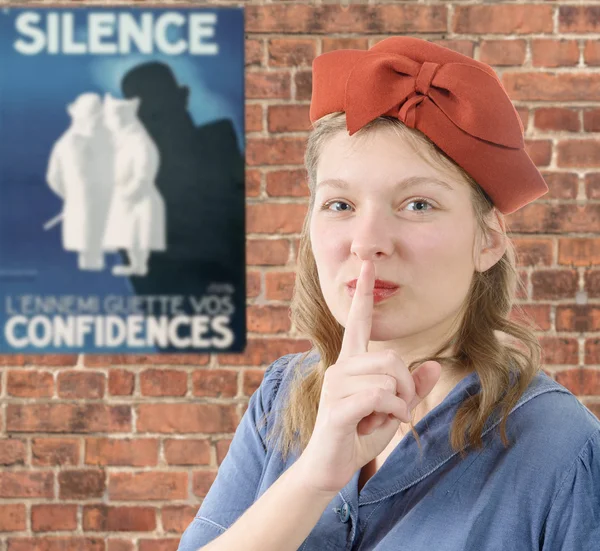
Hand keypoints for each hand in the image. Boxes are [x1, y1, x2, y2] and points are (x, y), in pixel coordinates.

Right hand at [298, 259, 441, 494]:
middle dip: (406, 385)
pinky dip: (393, 413)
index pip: (357, 322)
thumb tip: (433, 363)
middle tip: (401, 408)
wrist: (328, 466)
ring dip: (400, 403)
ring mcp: (335, 386)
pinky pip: (379, 397)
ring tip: (389, 418)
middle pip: (390, 357)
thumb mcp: (392, 409)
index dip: (363, 293)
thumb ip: (412, 387)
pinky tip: (383, 424)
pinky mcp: (336, 407)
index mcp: (352, 363)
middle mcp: (340, 367)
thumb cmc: (358, 434)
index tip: (366, 265)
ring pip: (387, 377)